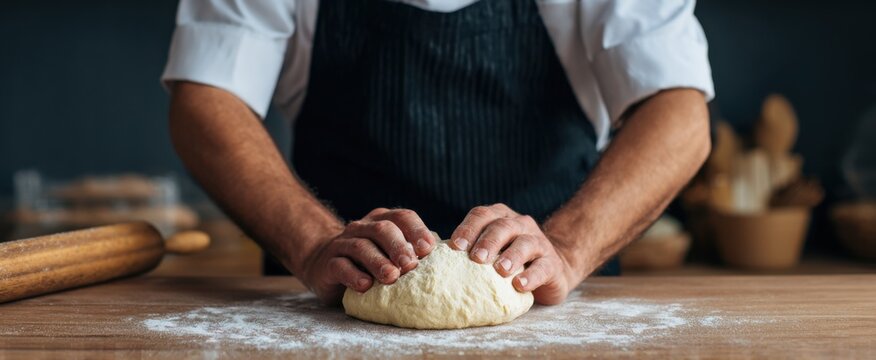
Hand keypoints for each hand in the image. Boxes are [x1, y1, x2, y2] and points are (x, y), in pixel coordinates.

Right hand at [299, 208, 437, 303]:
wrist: (324, 265)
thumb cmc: (370, 262)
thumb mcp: (390, 254)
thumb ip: (411, 254)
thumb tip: (444, 263)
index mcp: (383, 221)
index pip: (403, 217)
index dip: (417, 230)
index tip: (429, 249)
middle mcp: (363, 227)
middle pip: (383, 229)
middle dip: (399, 246)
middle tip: (411, 265)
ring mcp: (344, 243)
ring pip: (361, 246)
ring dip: (378, 262)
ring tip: (391, 277)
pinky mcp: (328, 263)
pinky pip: (340, 265)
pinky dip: (353, 275)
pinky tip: (365, 286)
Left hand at [449, 203, 579, 304]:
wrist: (550, 270)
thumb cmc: (508, 260)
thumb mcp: (490, 250)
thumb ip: (469, 250)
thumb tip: (432, 260)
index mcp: (499, 217)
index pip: (481, 216)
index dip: (467, 229)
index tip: (454, 247)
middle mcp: (519, 225)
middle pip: (502, 226)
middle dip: (487, 242)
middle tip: (476, 258)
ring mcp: (538, 242)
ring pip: (525, 243)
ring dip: (511, 256)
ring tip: (499, 270)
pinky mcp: (552, 264)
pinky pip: (542, 267)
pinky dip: (531, 276)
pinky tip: (519, 284)